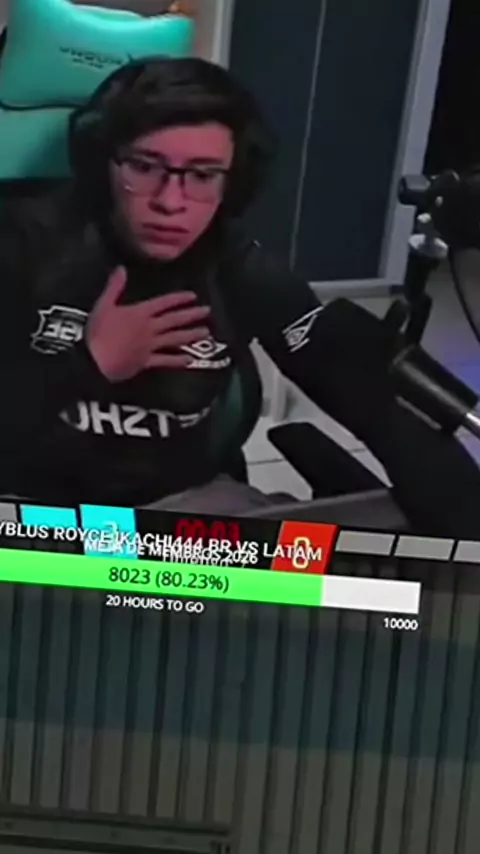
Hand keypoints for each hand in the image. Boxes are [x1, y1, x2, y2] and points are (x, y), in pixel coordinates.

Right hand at [85, 266, 210, 381]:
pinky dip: (177, 360)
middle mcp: (149, 328)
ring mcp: (150, 346)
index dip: (178, 299)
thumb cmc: (98, 332)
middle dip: (192, 314)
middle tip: (208, 311)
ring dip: (190, 335)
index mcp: (140, 313)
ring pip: (174, 339)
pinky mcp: (147, 362)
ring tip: (205, 332)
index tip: (193, 296)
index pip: (163, 303)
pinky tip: (190, 359)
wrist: (95, 360)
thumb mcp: (103, 305)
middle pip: (174, 320)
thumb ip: (114, 287)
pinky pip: (165, 361)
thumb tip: (121, 268)